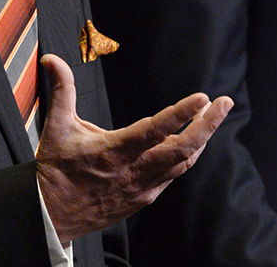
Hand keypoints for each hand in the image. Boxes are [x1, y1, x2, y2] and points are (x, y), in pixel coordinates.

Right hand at [35, 53, 232, 243]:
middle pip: (182, 150)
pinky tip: (192, 142)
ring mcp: (142, 187)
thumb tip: (52, 59)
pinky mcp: (144, 198)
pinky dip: (186, 156)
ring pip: (183, 163)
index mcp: (114, 151)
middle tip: (224, 103)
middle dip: (207, 125)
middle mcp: (134, 171)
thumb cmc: (56, 171)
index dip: (180, 114)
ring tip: (212, 115)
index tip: (202, 98)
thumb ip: (61, 90)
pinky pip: (173, 175)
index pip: (155, 130)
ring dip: (201, 139)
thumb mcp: (57, 127)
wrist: (53, 216)